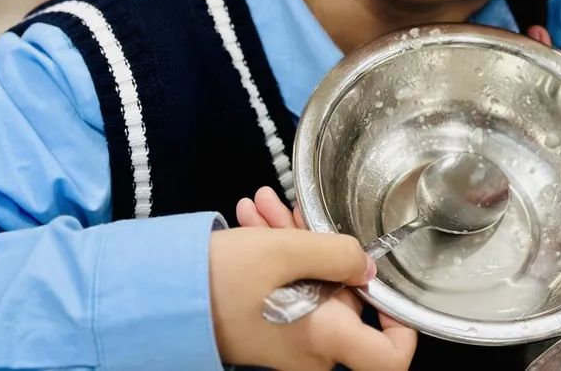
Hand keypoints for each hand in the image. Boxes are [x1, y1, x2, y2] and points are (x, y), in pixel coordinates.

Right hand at [225, 187, 416, 369]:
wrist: (157, 304)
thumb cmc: (221, 281)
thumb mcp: (285, 252)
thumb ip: (339, 254)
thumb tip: (366, 267)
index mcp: (326, 339)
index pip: (391, 359)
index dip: (402, 324)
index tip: (384, 285)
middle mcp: (312, 351)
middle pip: (342, 300)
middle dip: (322, 249)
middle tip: (292, 211)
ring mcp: (288, 343)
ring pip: (311, 287)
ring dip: (293, 243)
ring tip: (265, 205)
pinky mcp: (267, 331)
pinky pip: (287, 291)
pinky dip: (277, 257)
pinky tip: (256, 220)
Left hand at [526, 22, 560, 190]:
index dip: (560, 68)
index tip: (544, 41)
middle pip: (555, 105)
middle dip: (542, 68)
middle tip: (533, 36)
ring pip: (552, 109)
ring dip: (542, 73)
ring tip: (533, 41)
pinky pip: (558, 111)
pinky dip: (551, 84)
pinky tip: (543, 62)